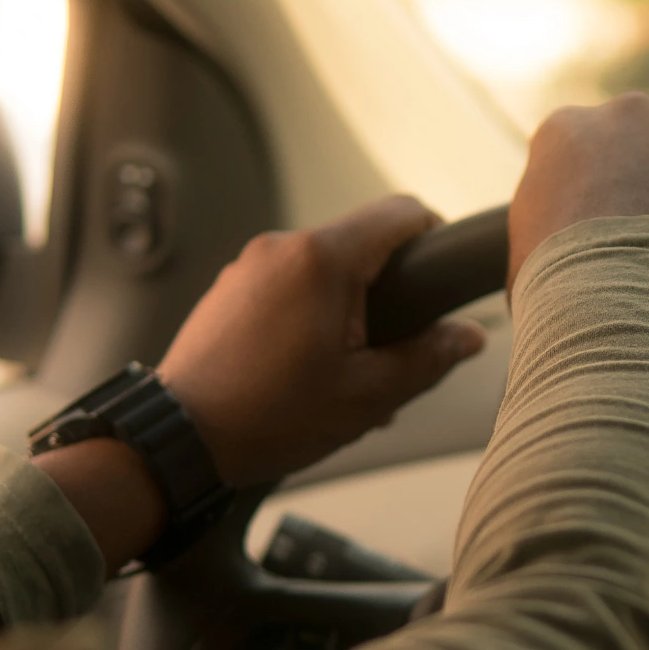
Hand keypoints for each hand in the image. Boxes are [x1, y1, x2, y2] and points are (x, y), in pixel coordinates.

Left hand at [158, 196, 485, 486]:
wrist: (180, 437)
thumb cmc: (270, 417)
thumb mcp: (367, 395)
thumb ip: (427, 357)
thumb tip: (468, 335)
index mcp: (323, 259)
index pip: (402, 212)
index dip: (433, 239)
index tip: (439, 280)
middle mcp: (282, 247)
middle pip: (360, 244)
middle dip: (385, 292)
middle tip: (389, 352)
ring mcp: (249, 265)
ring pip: (321, 269)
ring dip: (344, 309)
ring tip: (342, 375)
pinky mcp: (228, 289)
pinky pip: (285, 286)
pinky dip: (306, 315)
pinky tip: (303, 372)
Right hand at [510, 93, 648, 290]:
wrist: (608, 291)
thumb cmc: (555, 284)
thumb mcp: (522, 250)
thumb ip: (541, 228)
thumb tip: (542, 258)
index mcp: (563, 131)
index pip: (590, 151)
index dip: (604, 191)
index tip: (611, 226)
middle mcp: (620, 111)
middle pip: (647, 141)